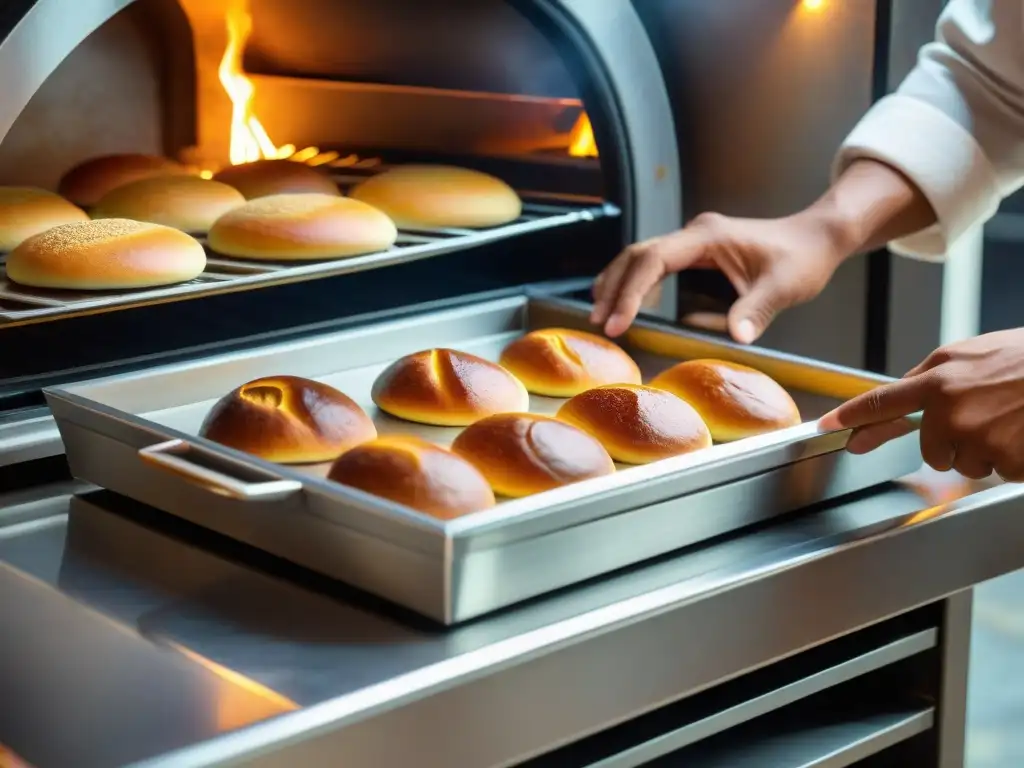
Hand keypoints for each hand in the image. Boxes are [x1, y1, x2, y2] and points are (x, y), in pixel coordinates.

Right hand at [590, 211, 846, 341]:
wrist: (818, 238)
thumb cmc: (803, 257)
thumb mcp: (784, 285)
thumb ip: (757, 309)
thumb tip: (737, 338)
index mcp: (707, 236)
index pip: (653, 259)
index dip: (631, 291)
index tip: (618, 322)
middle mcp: (695, 234)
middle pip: (637, 255)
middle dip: (614, 288)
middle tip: (599, 322)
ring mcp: (694, 242)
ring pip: (642, 258)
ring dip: (619, 284)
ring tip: (601, 313)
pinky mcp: (698, 254)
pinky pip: (656, 266)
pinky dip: (636, 284)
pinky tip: (626, 303)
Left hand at [818, 329, 1023, 480]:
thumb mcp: (973, 355)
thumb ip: (934, 378)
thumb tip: (906, 401)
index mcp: (938, 377)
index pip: (881, 400)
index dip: (851, 417)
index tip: (826, 427)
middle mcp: (950, 408)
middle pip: (930, 451)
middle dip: (953, 444)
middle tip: (987, 419)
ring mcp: (977, 436)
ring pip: (964, 465)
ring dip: (986, 453)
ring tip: (1012, 422)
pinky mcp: (1004, 459)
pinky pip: (998, 472)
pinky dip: (1013, 461)